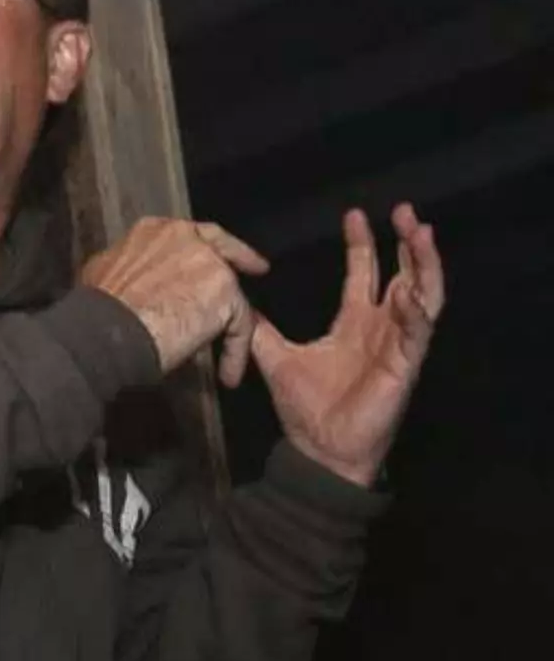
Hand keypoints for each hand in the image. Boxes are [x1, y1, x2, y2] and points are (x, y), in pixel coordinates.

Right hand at [80, 217, 270, 385]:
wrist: (108, 329)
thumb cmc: (97, 306)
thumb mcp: (104, 272)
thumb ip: (130, 267)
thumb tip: (131, 279)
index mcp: (157, 231)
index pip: (191, 235)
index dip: (207, 247)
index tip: (218, 257)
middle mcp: (187, 238)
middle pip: (222, 251)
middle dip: (241, 259)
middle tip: (257, 269)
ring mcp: (210, 264)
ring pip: (232, 293)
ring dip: (230, 324)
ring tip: (228, 354)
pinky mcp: (226, 294)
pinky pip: (239, 325)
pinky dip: (234, 351)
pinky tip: (227, 373)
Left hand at [252, 203, 443, 486]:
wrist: (318, 450)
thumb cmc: (305, 407)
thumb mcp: (274, 359)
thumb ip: (260, 330)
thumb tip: (236, 301)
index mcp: (353, 323)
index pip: (362, 274)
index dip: (362, 244)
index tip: (354, 214)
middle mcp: (380, 328)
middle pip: (402, 274)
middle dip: (405, 242)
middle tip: (403, 210)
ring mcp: (397, 345)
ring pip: (422, 296)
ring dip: (423, 265)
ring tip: (420, 234)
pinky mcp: (405, 367)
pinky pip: (418, 334)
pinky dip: (417, 311)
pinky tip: (411, 291)